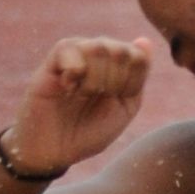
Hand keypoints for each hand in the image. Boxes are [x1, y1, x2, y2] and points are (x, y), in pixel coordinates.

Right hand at [1, 36, 150, 177]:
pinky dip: (73, 69)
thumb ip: (138, 78)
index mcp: (115, 68)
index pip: (137, 54)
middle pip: (118, 49)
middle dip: (115, 79)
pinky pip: (67, 47)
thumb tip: (144, 41)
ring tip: (83, 93)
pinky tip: (68, 87)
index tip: (120, 98)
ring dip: (95, 76)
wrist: (52, 152)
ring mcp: (72, 58)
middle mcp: (94, 58)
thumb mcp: (122, 111)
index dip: (133, 78)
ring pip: (96, 46)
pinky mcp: (50, 64)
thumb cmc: (87, 133)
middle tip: (100, 97)